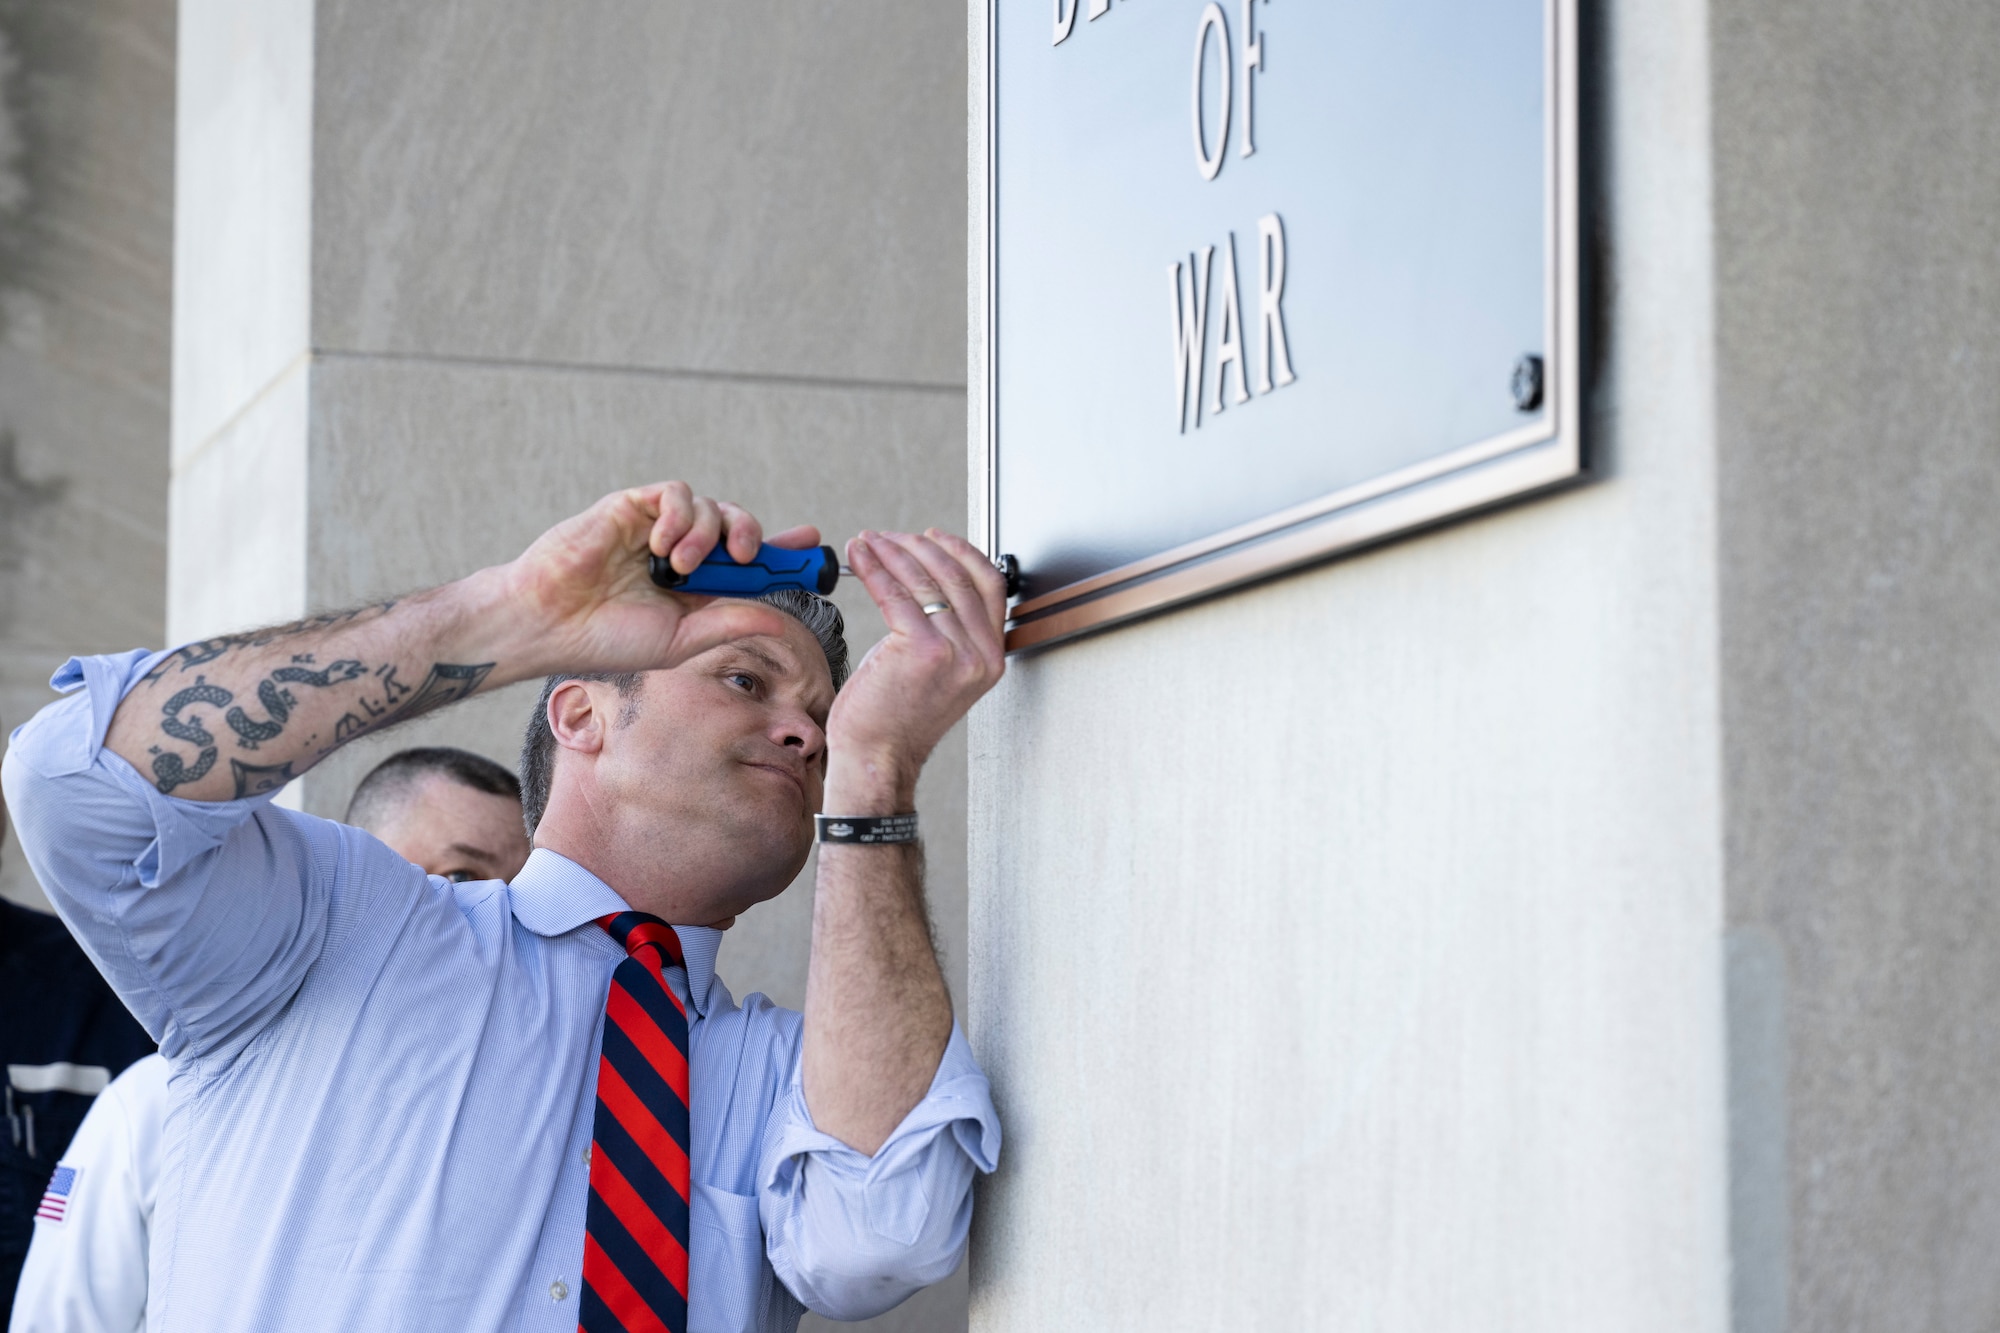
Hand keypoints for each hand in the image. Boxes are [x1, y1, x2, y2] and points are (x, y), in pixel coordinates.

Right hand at [500, 482, 822, 676]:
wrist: (552, 623)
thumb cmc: (608, 639)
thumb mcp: (682, 639)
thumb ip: (730, 623)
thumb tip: (782, 619)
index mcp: (695, 587)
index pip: (748, 561)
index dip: (781, 550)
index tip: (812, 544)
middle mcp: (681, 554)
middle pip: (737, 526)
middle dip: (753, 536)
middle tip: (748, 558)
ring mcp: (656, 529)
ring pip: (711, 507)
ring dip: (707, 535)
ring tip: (680, 568)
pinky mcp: (632, 507)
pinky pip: (676, 494)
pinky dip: (680, 516)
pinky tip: (662, 548)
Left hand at [826, 529, 1007, 806]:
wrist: (878, 758)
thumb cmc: (896, 720)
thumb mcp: (938, 672)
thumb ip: (947, 633)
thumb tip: (927, 581)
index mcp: (991, 657)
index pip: (990, 584)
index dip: (962, 552)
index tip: (933, 537)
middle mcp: (981, 654)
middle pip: (958, 576)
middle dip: (919, 546)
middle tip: (891, 537)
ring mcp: (956, 653)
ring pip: (926, 580)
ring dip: (893, 551)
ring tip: (869, 541)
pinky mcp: (923, 651)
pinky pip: (897, 593)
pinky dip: (876, 567)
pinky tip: (860, 556)